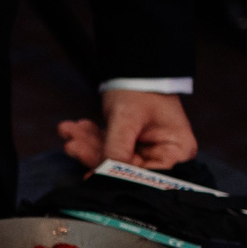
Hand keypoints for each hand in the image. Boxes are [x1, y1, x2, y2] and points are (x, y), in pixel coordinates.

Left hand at [60, 90, 199, 170]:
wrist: (137, 70)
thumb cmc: (141, 90)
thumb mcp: (126, 117)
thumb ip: (116, 148)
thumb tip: (102, 177)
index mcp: (177, 150)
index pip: (148, 176)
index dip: (120, 177)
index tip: (92, 174)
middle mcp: (166, 156)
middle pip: (126, 169)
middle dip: (95, 155)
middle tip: (72, 144)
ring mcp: (147, 153)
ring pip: (112, 159)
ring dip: (87, 145)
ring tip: (68, 131)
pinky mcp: (130, 148)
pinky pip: (107, 150)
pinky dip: (90, 140)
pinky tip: (74, 128)